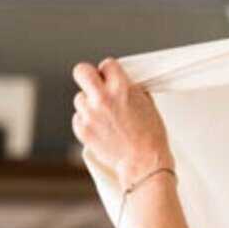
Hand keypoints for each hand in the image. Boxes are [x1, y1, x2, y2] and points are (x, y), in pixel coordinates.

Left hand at [72, 58, 173, 186]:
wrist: (143, 163)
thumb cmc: (150, 136)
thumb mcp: (146, 103)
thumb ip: (129, 88)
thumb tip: (119, 81)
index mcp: (121, 87)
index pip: (107, 64)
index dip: (110, 71)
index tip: (111, 78)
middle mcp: (102, 98)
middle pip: (81, 71)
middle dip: (88, 76)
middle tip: (94, 84)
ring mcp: (89, 114)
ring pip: (80, 98)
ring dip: (89, 104)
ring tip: (104, 116)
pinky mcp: (82, 130)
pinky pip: (78, 118)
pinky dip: (87, 121)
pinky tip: (101, 128)